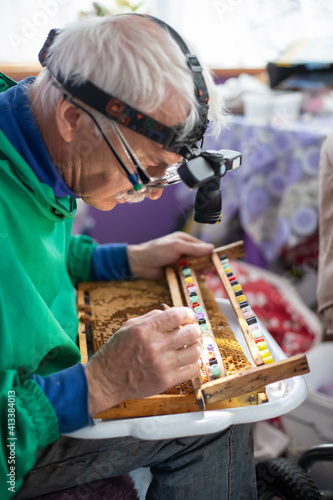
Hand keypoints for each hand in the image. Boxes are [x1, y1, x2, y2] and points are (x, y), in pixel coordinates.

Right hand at [84, 306, 201, 415]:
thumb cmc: (117, 351)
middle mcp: (154, 346)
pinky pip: (192, 370)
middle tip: (190, 332)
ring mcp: (161, 365)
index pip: (178, 315)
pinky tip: (186, 360)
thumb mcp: (129, 326)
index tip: (188, 317)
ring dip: (195, 346)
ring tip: (189, 346)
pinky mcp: (165, 381)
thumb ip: (152, 317)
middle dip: (194, 330)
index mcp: (145, 329)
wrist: (106, 380)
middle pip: (191, 333)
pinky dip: (193, 363)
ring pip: (195, 351)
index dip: (188, 314)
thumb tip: (175, 313)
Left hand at [127, 231, 213, 278]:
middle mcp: (184, 250)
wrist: (139, 264)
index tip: (216, 262)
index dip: (210, 254)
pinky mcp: (176, 271)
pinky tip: (192, 280)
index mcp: (185, 240)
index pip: (202, 247)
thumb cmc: (157, 251)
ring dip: (198, 272)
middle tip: (206, 272)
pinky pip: (187, 274)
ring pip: (195, 267)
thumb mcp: (177, 247)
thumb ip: (194, 248)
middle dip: (204, 265)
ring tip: (199, 276)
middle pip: (200, 258)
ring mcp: (180, 261)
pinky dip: (190, 277)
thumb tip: (212, 248)